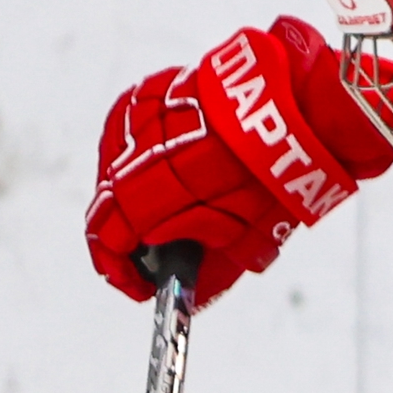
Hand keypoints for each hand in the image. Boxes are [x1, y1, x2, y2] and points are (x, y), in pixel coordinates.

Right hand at [84, 16, 392, 304]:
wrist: (287, 115)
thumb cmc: (265, 179)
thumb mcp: (241, 244)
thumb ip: (208, 276)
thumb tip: (191, 298)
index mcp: (143, 197)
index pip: (105, 240)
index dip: (119, 271)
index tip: (137, 285)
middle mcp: (127, 156)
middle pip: (108, 206)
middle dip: (129, 236)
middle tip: (157, 253)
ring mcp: (133, 121)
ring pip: (114, 168)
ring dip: (134, 194)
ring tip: (170, 208)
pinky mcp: (146, 94)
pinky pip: (130, 135)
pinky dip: (142, 157)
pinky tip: (169, 168)